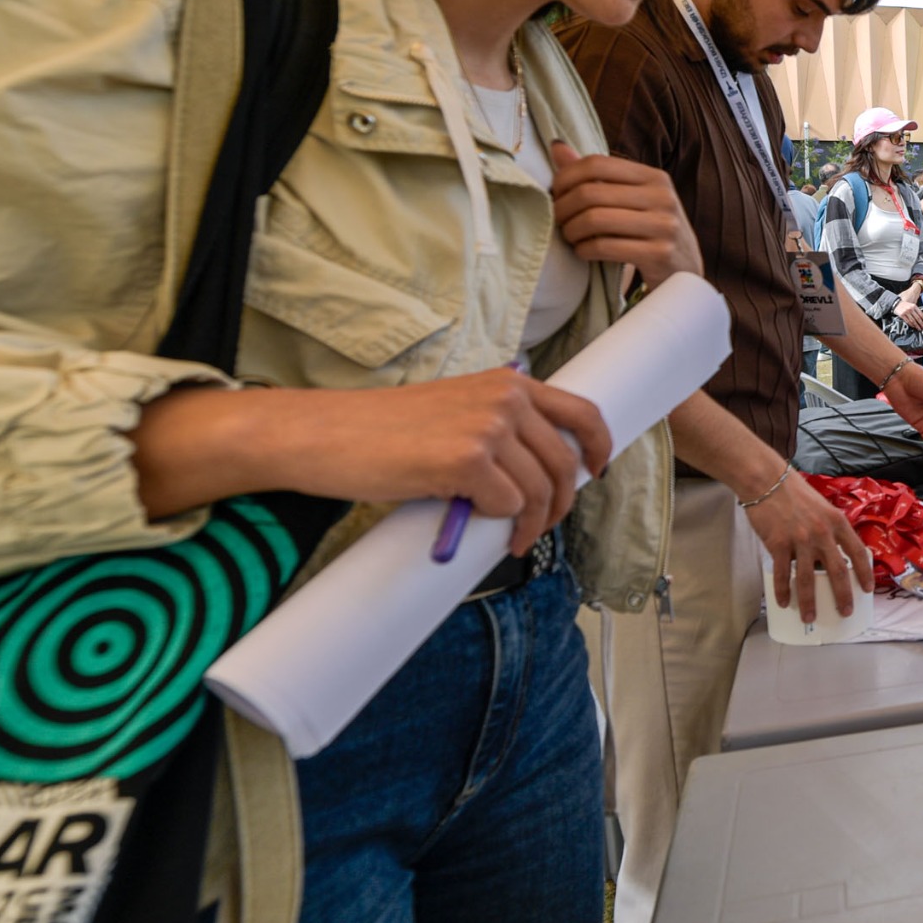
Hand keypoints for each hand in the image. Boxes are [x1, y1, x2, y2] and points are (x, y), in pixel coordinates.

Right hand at [199, 370, 610, 556]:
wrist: (324, 434)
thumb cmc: (380, 431)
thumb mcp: (453, 411)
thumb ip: (498, 426)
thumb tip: (539, 472)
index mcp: (506, 382)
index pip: (581, 410)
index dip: (598, 446)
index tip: (595, 472)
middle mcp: (505, 398)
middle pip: (564, 462)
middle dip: (560, 503)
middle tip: (541, 528)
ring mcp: (488, 427)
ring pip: (539, 491)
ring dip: (531, 524)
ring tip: (513, 540)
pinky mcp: (467, 461)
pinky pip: (507, 506)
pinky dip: (498, 523)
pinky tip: (478, 525)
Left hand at [549, 142, 701, 287]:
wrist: (684, 272)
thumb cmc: (650, 231)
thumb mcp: (631, 198)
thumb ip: (596, 175)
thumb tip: (557, 147)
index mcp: (654, 177)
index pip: (596, 163)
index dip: (566, 178)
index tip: (556, 194)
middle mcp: (663, 196)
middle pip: (590, 192)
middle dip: (563, 208)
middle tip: (557, 220)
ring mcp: (664, 226)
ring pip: (595, 219)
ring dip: (571, 230)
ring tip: (570, 236)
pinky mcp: (659, 254)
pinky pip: (605, 247)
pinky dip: (584, 250)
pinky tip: (583, 252)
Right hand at [746, 471, 874, 623]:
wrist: (766, 481)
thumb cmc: (794, 493)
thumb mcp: (822, 507)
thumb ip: (829, 529)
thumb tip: (830, 557)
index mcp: (837, 522)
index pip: (857, 552)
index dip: (864, 573)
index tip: (868, 590)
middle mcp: (822, 533)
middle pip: (838, 572)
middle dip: (843, 596)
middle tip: (845, 612)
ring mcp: (800, 540)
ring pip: (808, 580)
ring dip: (810, 602)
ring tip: (810, 618)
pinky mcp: (779, 544)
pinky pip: (783, 575)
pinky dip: (783, 591)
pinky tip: (784, 602)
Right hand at [893, 297, 922, 332]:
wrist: (896, 304)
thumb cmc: (905, 305)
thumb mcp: (912, 306)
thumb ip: (916, 310)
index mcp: (914, 306)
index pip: (921, 314)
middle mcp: (911, 309)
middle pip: (918, 318)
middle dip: (922, 324)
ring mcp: (906, 312)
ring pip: (913, 320)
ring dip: (917, 325)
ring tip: (919, 329)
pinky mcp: (902, 315)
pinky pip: (908, 321)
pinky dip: (911, 324)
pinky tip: (914, 327)